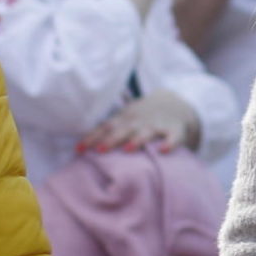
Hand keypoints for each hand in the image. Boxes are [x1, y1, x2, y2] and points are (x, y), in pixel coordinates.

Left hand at [81, 87, 200, 153]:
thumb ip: (109, 130)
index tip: (79, 150)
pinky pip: (173, 137)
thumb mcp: (126, 118)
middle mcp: (139, 120)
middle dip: (111, 139)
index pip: (105, 127)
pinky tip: (164, 150)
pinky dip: (170, 143)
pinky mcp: (175, 130)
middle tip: (99, 150)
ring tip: (128, 149)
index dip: (92, 137)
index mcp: (124, 118)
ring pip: (146, 132)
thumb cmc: (143, 117)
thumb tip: (80, 148)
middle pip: (123, 129)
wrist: (177, 105)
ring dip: (137, 140)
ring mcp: (157, 124)